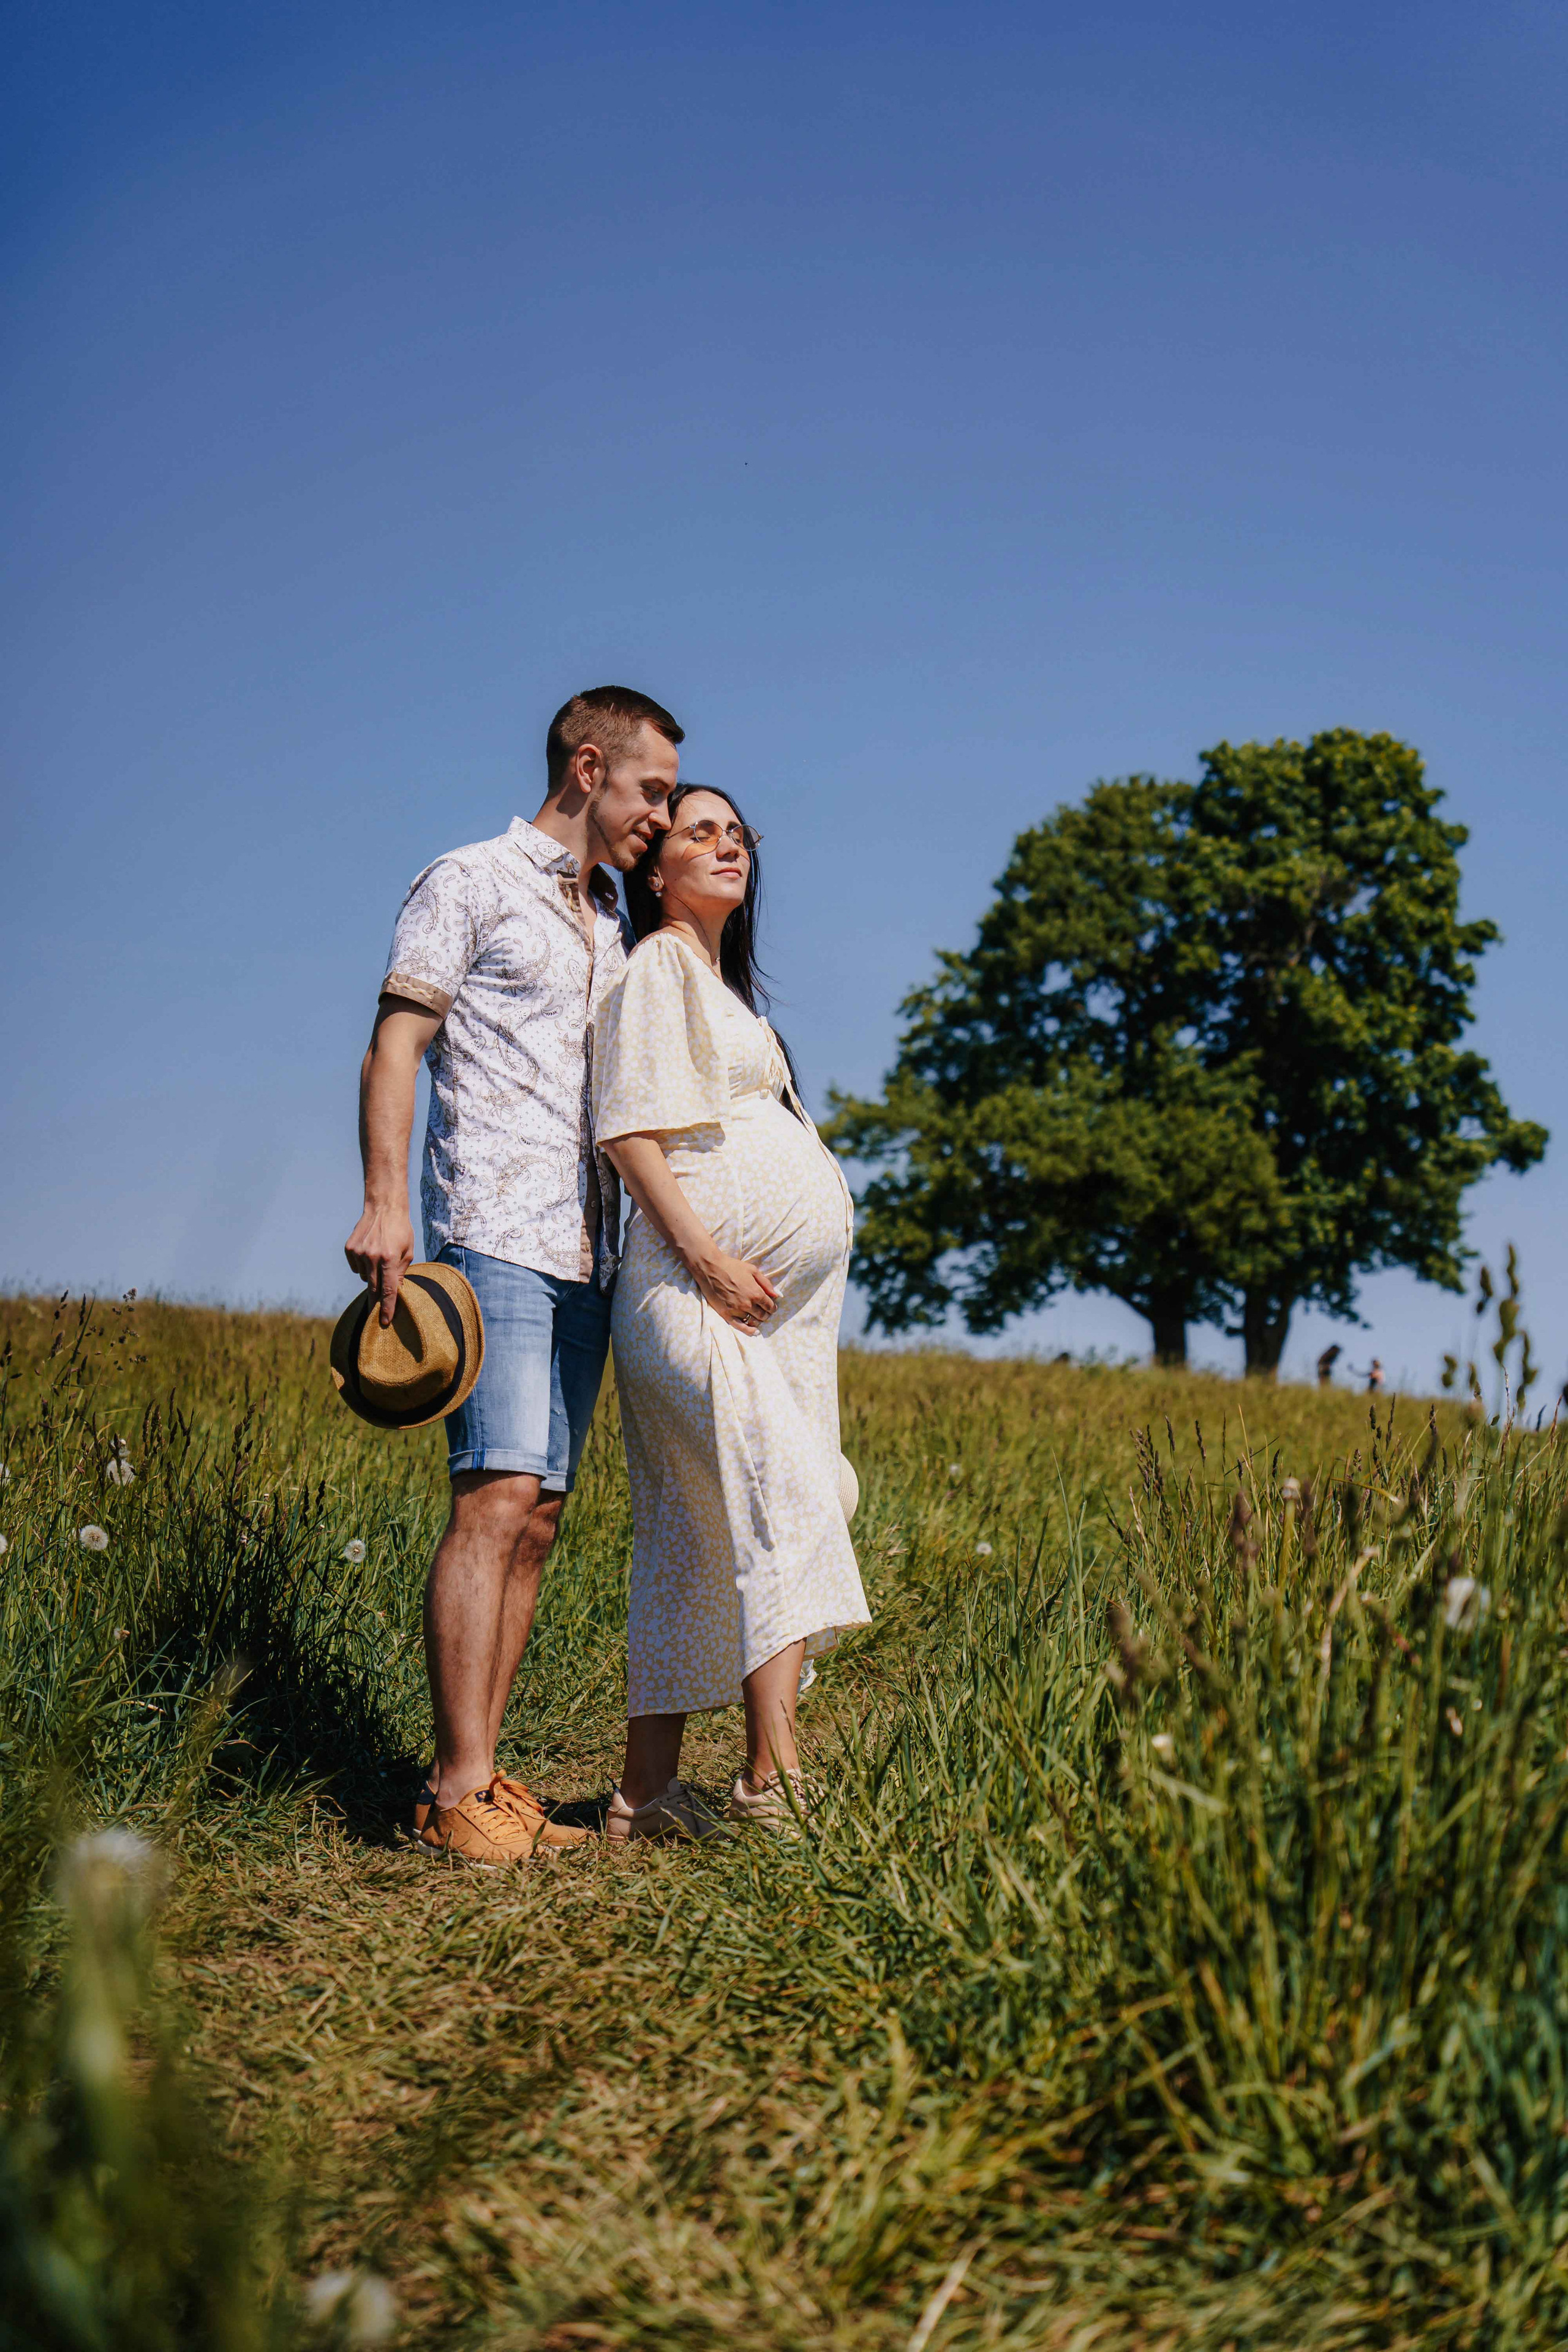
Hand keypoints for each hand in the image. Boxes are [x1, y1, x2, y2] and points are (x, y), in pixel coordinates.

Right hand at [344, 1200, 415, 1325]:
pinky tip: (369, 1253)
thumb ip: (401, 1273)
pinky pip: (355, 1268)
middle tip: (377, 1315)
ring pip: (364, 1278)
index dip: (387, 1308)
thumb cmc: (401, 1230)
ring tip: (379, 1260)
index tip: (384, 1322)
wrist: (383, 1207)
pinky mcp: (349, 1249)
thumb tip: (395, 1293)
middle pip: (373, 1289)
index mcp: (390, 1259)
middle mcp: (372, 1257)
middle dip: (376, 1304)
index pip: (388, 1290)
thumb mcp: (408, 1251)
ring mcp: (359, 1253)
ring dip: (372, 1276)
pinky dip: (362, 1266)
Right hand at [694, 1248, 779, 1332]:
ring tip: (757, 1317)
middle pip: (762, 1315)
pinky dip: (749, 1330)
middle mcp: (748, 1304)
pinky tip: (754, 1331)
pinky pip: (740, 1326)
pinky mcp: (726, 1314)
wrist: (711, 1268)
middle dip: (766, 1314)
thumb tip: (776, 1295)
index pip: (769, 1306)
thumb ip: (766, 1283)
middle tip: (765, 1312)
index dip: (772, 1308)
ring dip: (757, 1320)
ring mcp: (736, 1310)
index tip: (772, 1307)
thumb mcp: (753, 1270)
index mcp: (756, 1293)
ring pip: (752, 1321)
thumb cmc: (732, 1266)